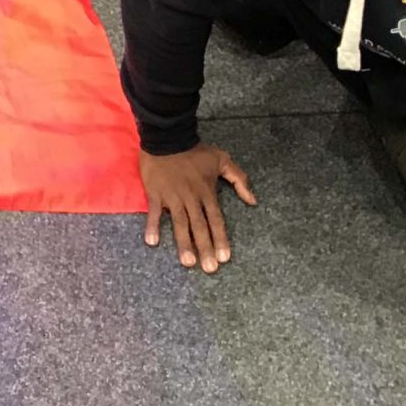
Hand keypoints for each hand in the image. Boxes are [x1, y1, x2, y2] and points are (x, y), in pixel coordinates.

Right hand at [140, 142, 257, 271]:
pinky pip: (154, 213)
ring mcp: (172, 197)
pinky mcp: (155, 194)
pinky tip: (152, 242)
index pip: (216, 220)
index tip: (224, 258)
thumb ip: (239, 179)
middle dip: (205, 248)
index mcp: (207, 192)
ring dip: (183, 244)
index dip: (220, 239)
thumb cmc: (195, 151)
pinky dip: (152, 226)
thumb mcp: (222, 160)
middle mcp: (191, 198)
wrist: (167, 137)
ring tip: (188, 262)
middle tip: (209, 269)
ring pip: (180, 224)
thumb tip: (253, 201)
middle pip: (199, 227)